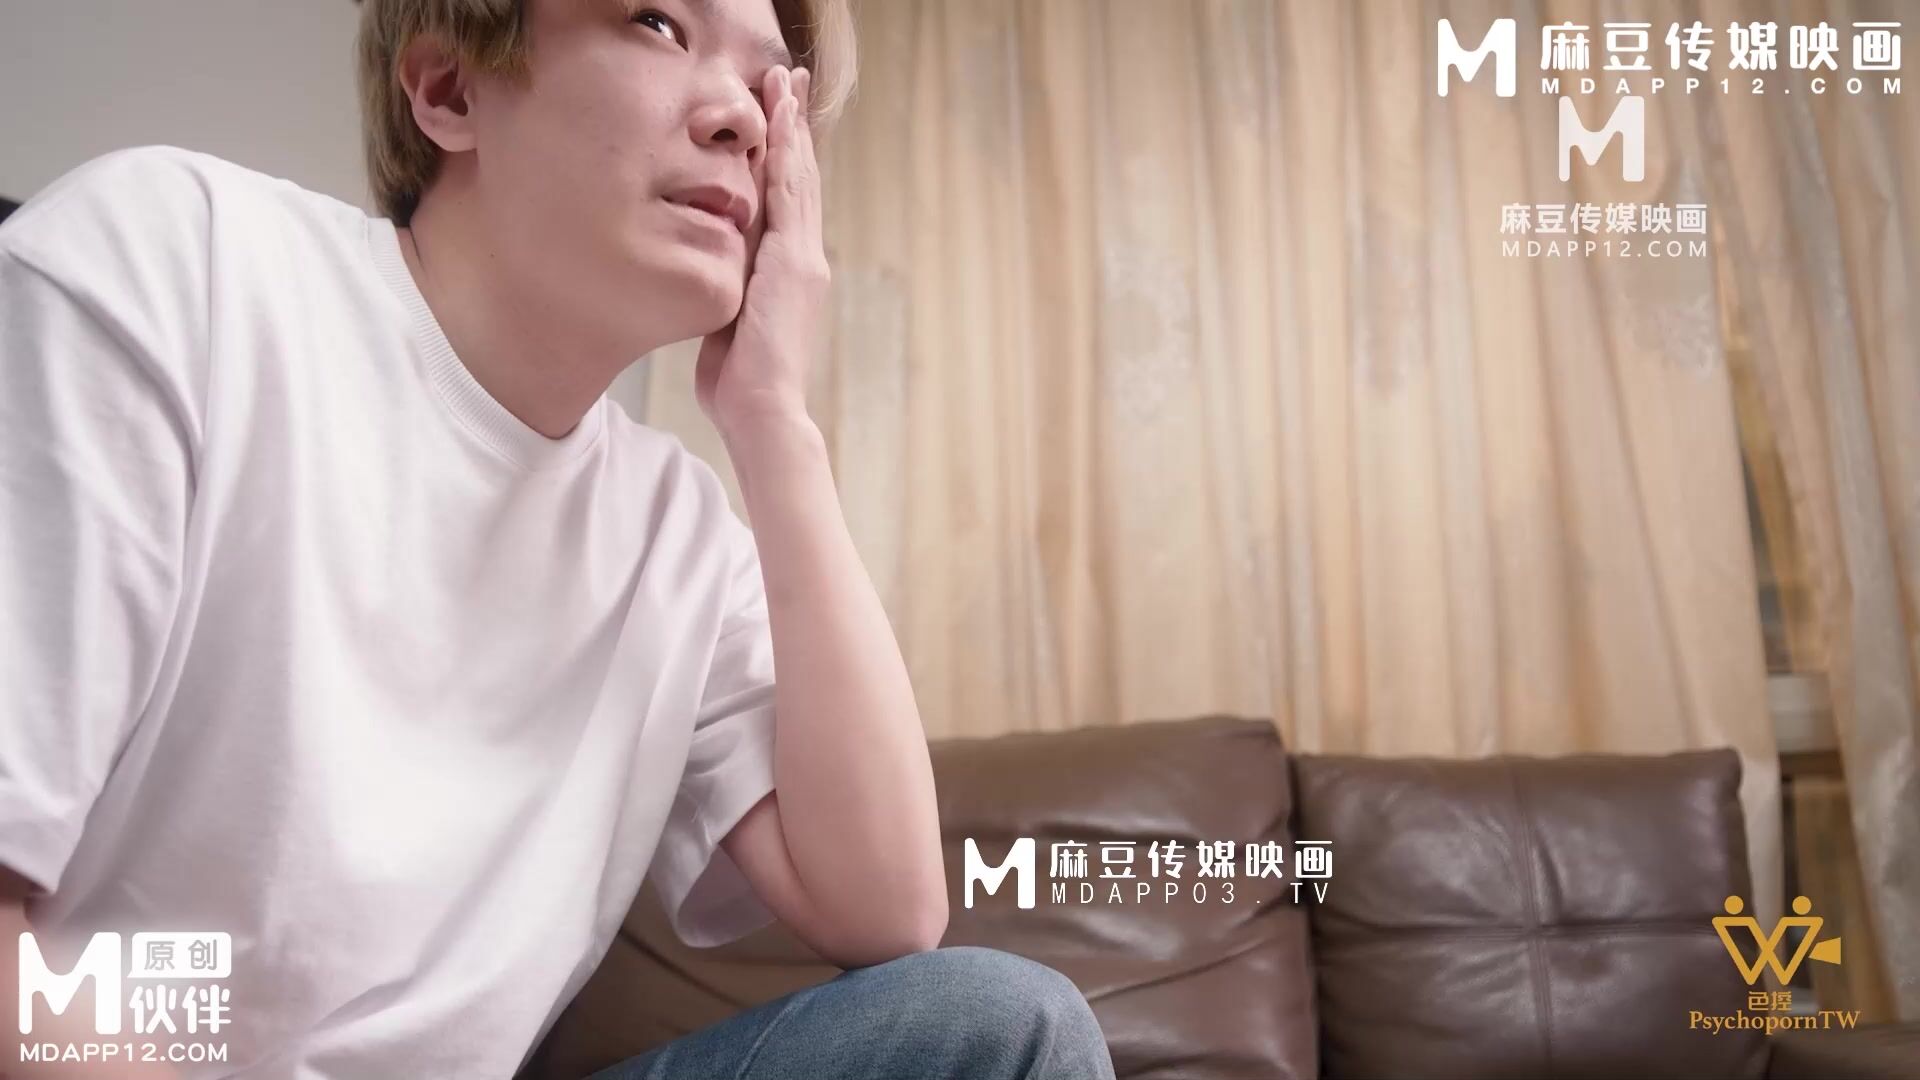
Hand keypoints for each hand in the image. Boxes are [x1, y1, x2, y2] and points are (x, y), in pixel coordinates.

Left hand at [696, 64, 827, 438]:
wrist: (764, 411)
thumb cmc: (740, 382)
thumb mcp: (729, 322)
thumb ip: (728, 289)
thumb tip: (708, 272)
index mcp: (788, 271)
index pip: (785, 201)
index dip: (784, 156)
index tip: (778, 117)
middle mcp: (803, 257)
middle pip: (799, 176)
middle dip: (794, 126)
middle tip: (789, 77)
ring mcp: (803, 257)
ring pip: (798, 176)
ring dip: (792, 126)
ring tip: (786, 81)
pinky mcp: (794, 262)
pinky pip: (790, 195)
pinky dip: (788, 154)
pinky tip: (782, 122)